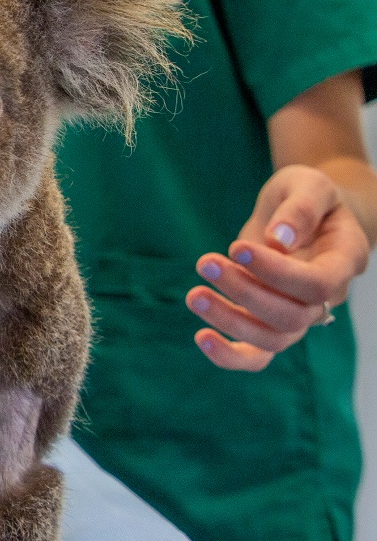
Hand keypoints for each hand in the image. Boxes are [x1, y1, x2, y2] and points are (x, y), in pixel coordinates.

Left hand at [186, 164, 369, 370]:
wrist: (299, 213)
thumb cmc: (306, 195)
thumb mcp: (308, 184)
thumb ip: (299, 209)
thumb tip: (279, 239)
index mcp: (344, 261)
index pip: (317, 283)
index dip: (276, 272)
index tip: (236, 248)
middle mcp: (326, 297)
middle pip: (291, 316)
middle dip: (244, 292)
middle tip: (206, 262)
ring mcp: (298, 314)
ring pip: (272, 340)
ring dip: (230, 321)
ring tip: (194, 296)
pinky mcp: (270, 322)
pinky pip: (258, 355)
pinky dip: (230, 355)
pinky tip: (201, 337)